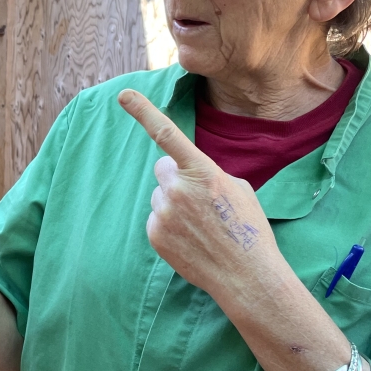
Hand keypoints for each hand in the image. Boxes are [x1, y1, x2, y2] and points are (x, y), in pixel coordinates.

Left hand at [118, 89, 285, 300]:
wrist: (246, 275)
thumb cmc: (247, 229)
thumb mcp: (237, 189)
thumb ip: (207, 174)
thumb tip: (186, 173)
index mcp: (202, 171)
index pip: (166, 133)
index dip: (142, 111)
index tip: (122, 94)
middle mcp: (177, 188)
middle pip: (163, 169)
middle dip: (177, 178)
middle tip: (199, 200)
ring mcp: (163, 212)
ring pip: (161, 196)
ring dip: (175, 204)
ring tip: (201, 226)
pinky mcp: (154, 233)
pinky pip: (156, 218)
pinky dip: (170, 225)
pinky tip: (191, 239)